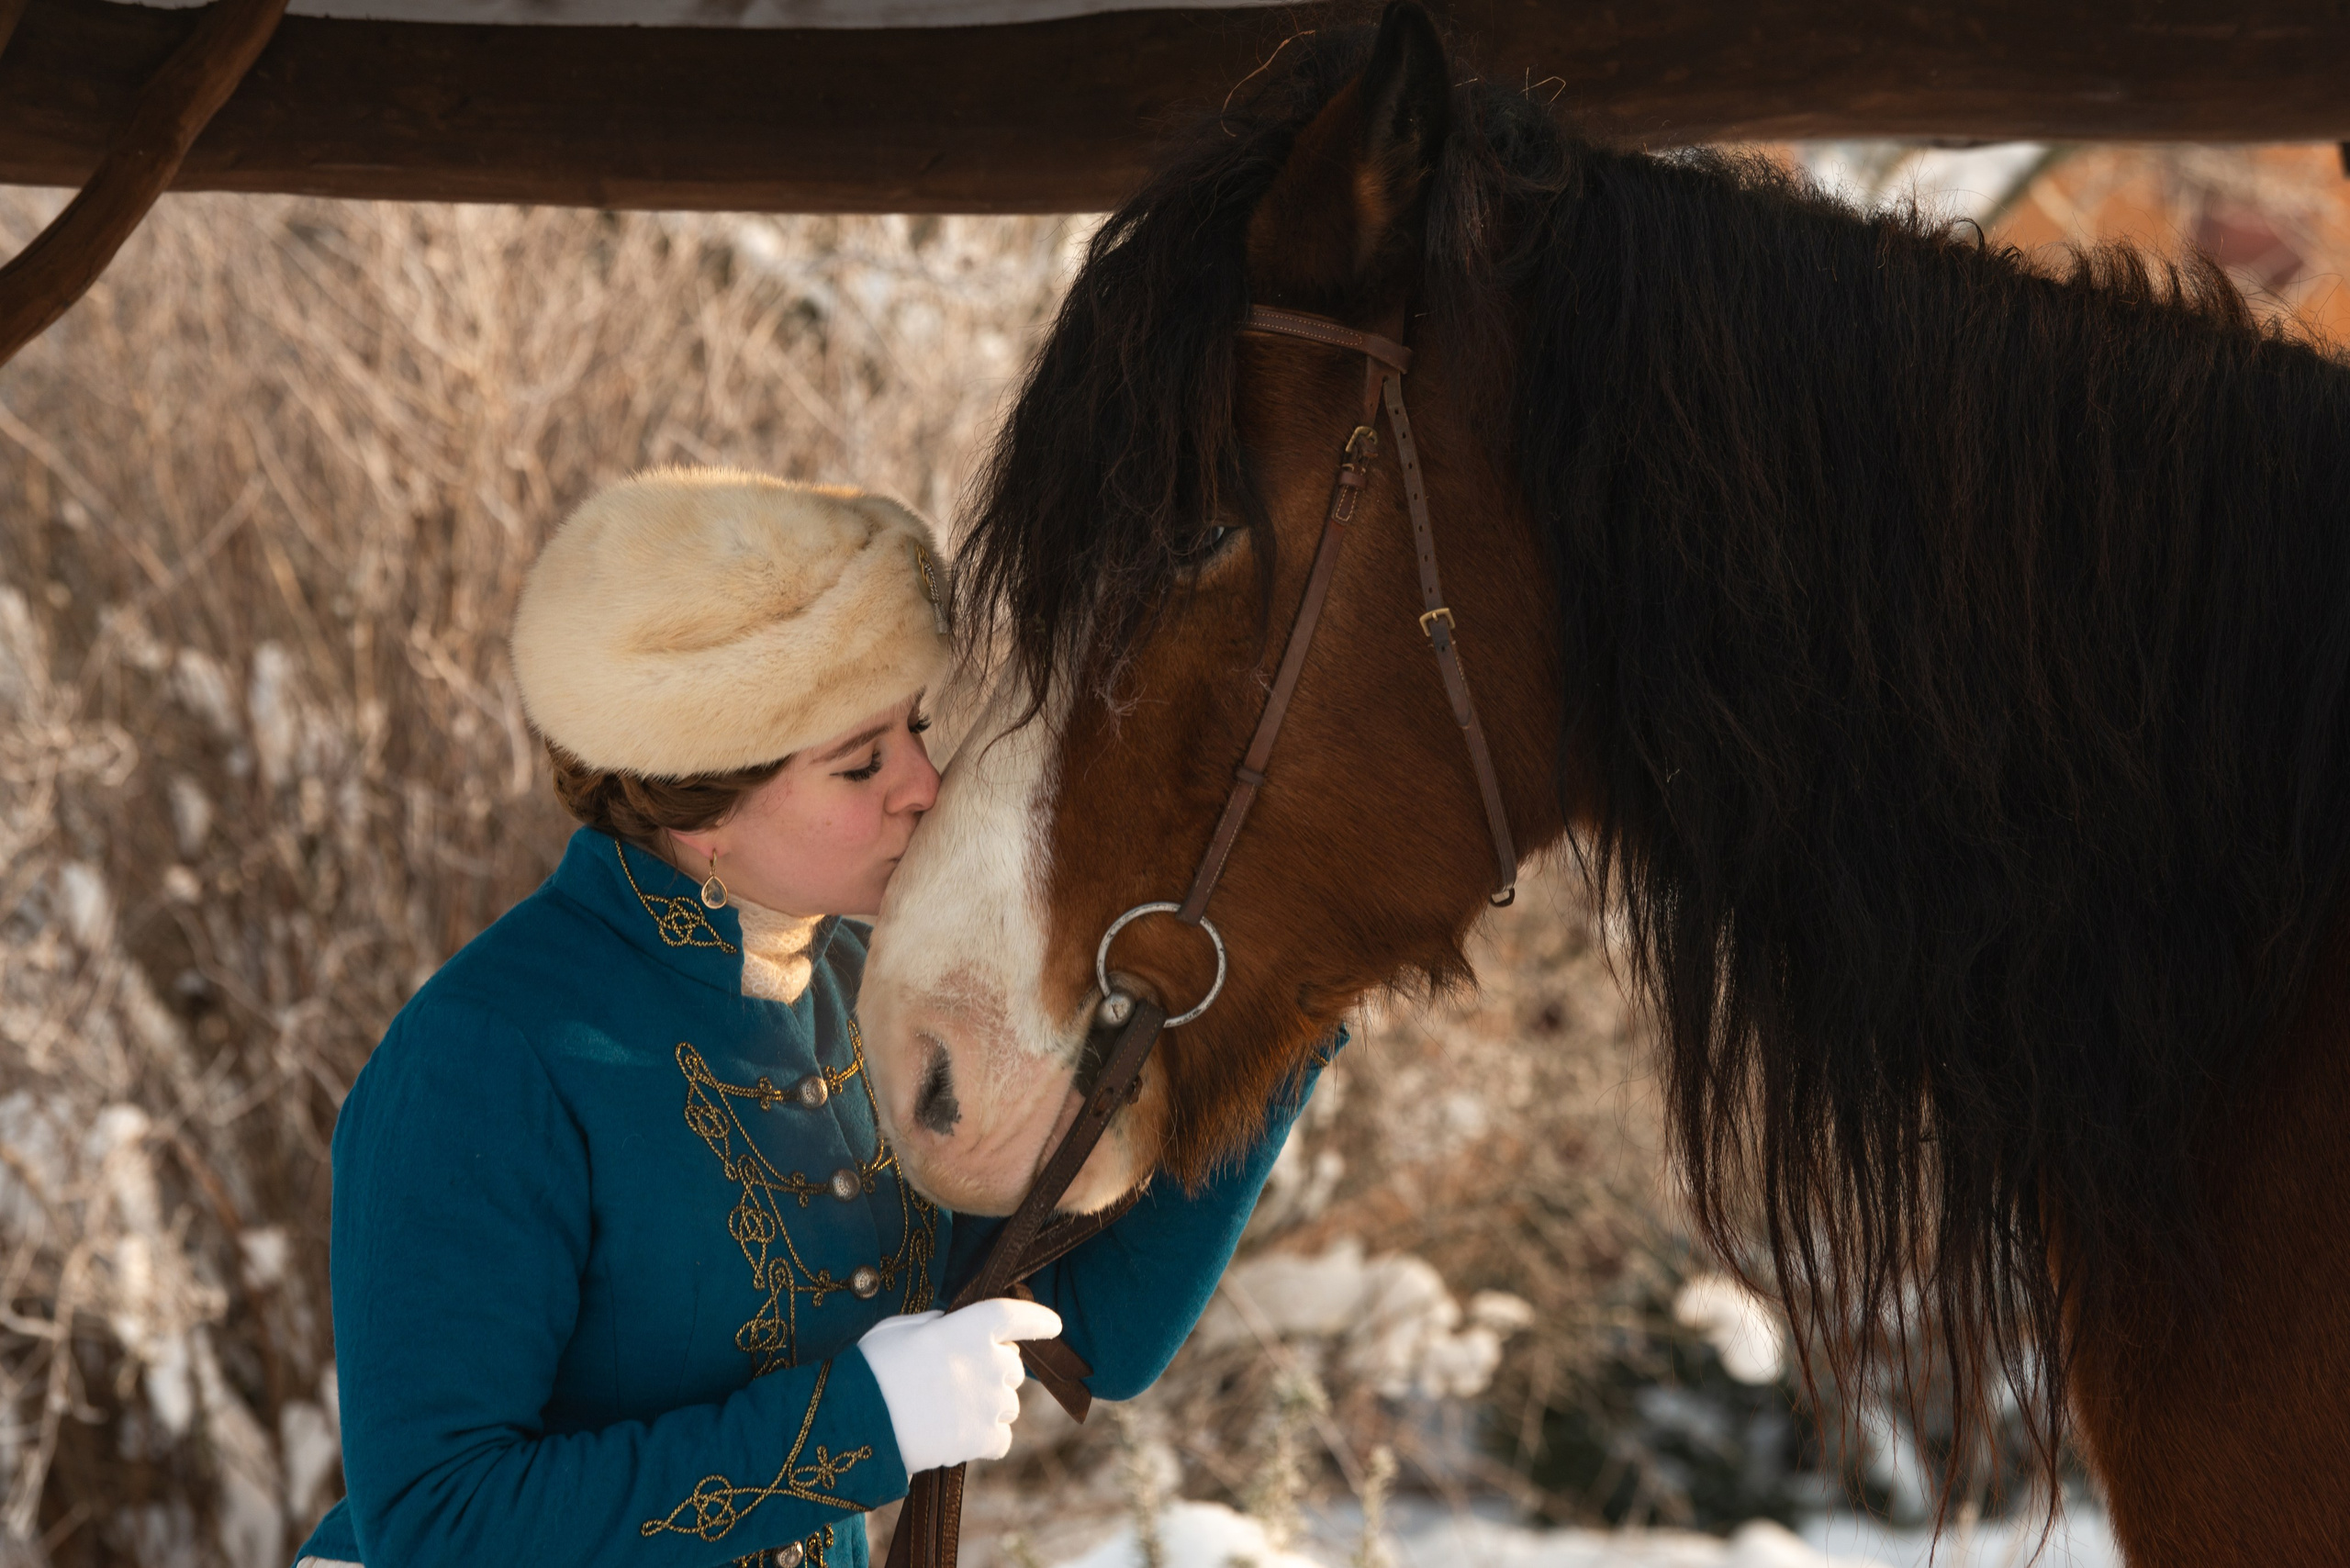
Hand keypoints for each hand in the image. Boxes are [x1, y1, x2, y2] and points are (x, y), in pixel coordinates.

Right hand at [854, 1297, 1063, 1473]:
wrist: (855, 1421)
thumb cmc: (871, 1368)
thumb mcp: (901, 1328)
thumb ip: (938, 1323)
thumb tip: (955, 1325)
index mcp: (967, 1328)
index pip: (1015, 1316)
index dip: (1037, 1319)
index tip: (1053, 1325)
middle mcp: (987, 1362)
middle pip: (1012, 1366)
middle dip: (994, 1370)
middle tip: (958, 1378)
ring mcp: (988, 1403)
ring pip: (1009, 1404)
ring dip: (990, 1405)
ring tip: (950, 1410)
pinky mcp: (982, 1439)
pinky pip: (1002, 1438)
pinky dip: (987, 1439)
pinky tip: (959, 1436)